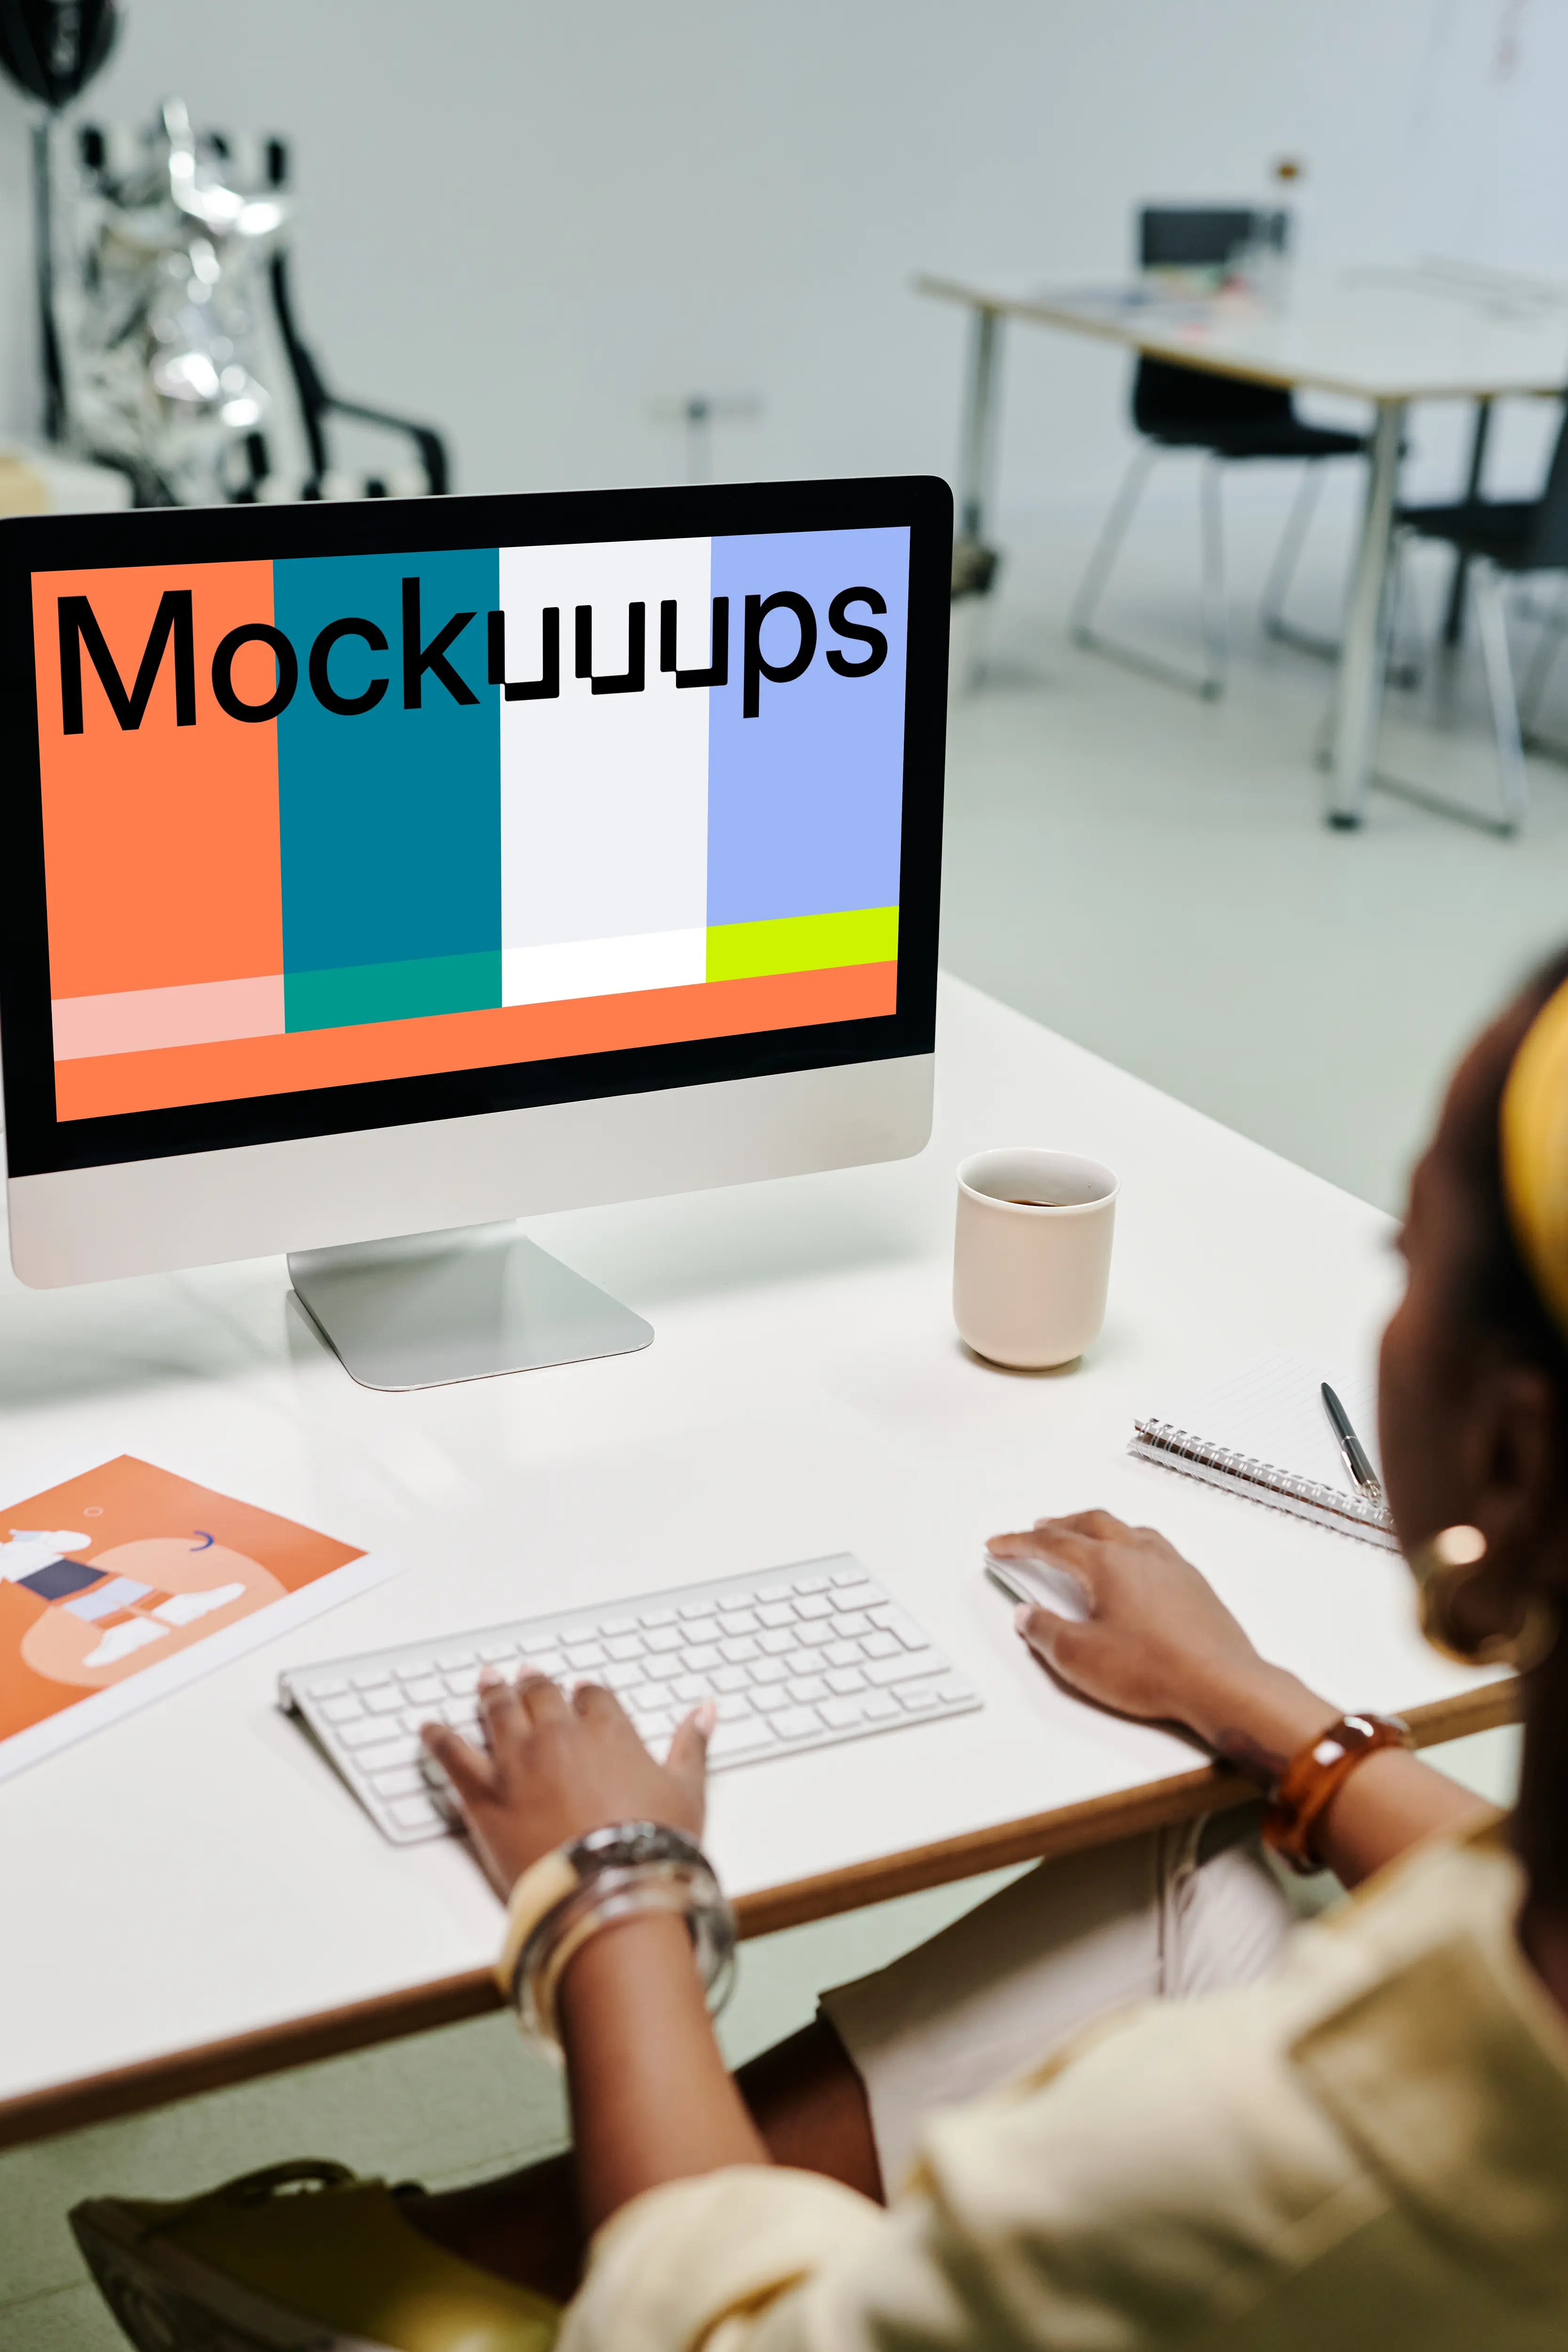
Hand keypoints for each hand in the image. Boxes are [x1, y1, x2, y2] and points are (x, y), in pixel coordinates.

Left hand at [421, 1671, 714, 1897]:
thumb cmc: (650, 1849)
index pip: (592, 1696)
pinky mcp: (483, 1795)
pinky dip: (437, 1738)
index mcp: (607, 1730)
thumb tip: (705, 1712)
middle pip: (540, 1695)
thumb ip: (692, 1747)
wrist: (605, 1895)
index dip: (585, 1696)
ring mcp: (516, 1762)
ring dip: (491, 1694)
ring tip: (486, 1683)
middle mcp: (558, 1735)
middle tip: (526, 1677)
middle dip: (534, 1684)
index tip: (580, 1697)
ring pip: (497, 1712)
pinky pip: (451, 1754)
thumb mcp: (687, 1793)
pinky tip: (428, 1729)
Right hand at [989, 1510, 1316, 1755]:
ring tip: (1085, 1536)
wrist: (1221, 1683)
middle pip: (1091, 1523)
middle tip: (1038, 1530)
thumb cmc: (1157, 1669)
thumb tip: (1028, 1615)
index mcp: (1107, 1564)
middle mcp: (1141, 1555)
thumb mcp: (1080, 1657)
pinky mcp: (1194, 1585)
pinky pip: (1155, 1546)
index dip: (1019, 1542)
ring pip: (1127, 1529)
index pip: (1051, 1543)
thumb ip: (1045, 1631)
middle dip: (1058, 1524)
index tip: (1000, 1544)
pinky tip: (1135, 1562)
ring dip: (1098, 1528)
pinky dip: (1132, 1543)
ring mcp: (1172, 1567)